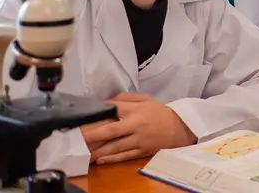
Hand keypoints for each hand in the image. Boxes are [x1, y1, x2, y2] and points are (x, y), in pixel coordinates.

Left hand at [82, 92, 196, 164]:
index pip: (114, 110)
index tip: (83, 117)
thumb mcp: (146, 99)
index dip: (98, 113)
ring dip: (98, 151)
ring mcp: (138, 140)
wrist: (180, 127)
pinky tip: (100, 161)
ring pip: (115, 147)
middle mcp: (135, 125)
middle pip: (111, 130)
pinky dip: (111, 159)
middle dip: (93, 135)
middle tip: (78, 138)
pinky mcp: (141, 151)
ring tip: (83, 154)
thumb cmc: (160, 112)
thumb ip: (127, 97)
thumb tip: (108, 101)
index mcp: (136, 110)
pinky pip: (124, 156)